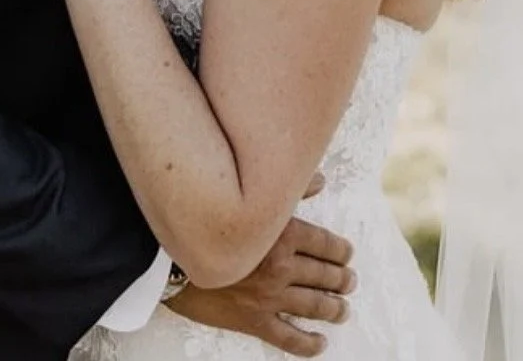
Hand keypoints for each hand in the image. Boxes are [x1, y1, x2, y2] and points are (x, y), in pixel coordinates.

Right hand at [165, 176, 355, 357]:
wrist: (172, 258)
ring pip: (312, 306)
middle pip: (323, 275)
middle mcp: (281, 266)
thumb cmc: (210, 222)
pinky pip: (288, 337)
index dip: (340, 250)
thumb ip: (289, 190)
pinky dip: (307, 343)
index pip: (324, 243)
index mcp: (283, 234)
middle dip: (341, 279)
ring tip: (343, 310)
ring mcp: (269, 297)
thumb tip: (319, 180)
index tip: (348, 253)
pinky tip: (319, 343)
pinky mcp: (254, 320)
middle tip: (350, 281)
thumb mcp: (250, 197)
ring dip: (333, 309)